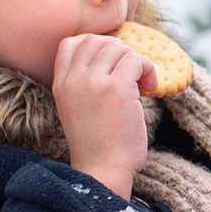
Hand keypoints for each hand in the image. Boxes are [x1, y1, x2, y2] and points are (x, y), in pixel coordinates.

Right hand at [52, 30, 157, 198]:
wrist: (102, 171)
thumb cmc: (98, 145)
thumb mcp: (78, 109)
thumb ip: (86, 84)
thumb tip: (115, 58)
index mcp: (61, 84)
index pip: (71, 43)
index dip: (97, 45)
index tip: (113, 62)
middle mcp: (74, 79)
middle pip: (97, 40)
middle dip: (120, 50)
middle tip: (132, 72)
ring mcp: (93, 82)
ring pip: (119, 48)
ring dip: (136, 61)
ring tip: (143, 84)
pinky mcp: (116, 88)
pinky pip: (136, 60)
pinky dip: (148, 69)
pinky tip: (150, 88)